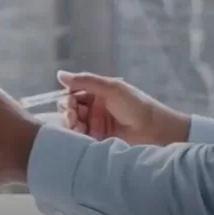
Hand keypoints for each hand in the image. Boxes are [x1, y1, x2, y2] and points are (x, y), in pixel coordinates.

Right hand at [56, 71, 190, 145]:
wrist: (154, 129)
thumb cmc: (135, 105)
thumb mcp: (110, 88)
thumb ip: (85, 80)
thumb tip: (59, 74)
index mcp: (97, 93)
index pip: (73, 93)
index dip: (68, 97)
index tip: (70, 101)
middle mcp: (94, 108)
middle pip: (71, 109)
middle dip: (68, 111)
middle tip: (73, 115)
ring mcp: (96, 125)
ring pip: (73, 123)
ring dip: (71, 124)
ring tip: (77, 126)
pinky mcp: (98, 140)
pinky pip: (81, 137)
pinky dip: (76, 136)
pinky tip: (79, 135)